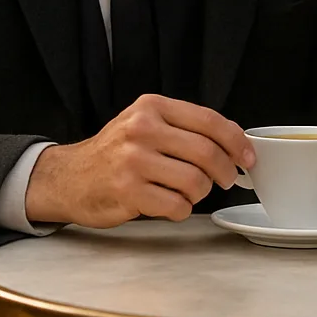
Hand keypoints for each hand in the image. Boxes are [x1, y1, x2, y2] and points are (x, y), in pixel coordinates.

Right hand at [24, 95, 254, 228]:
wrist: (68, 177)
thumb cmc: (115, 153)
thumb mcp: (145, 124)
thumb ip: (184, 128)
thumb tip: (234, 144)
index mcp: (152, 107)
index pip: (209, 120)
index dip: (236, 141)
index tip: (248, 157)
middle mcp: (142, 129)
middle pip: (207, 152)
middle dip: (225, 171)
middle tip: (226, 180)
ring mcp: (133, 160)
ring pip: (195, 181)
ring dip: (201, 193)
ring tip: (189, 192)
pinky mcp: (127, 191)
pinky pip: (176, 205)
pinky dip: (182, 210)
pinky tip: (171, 205)